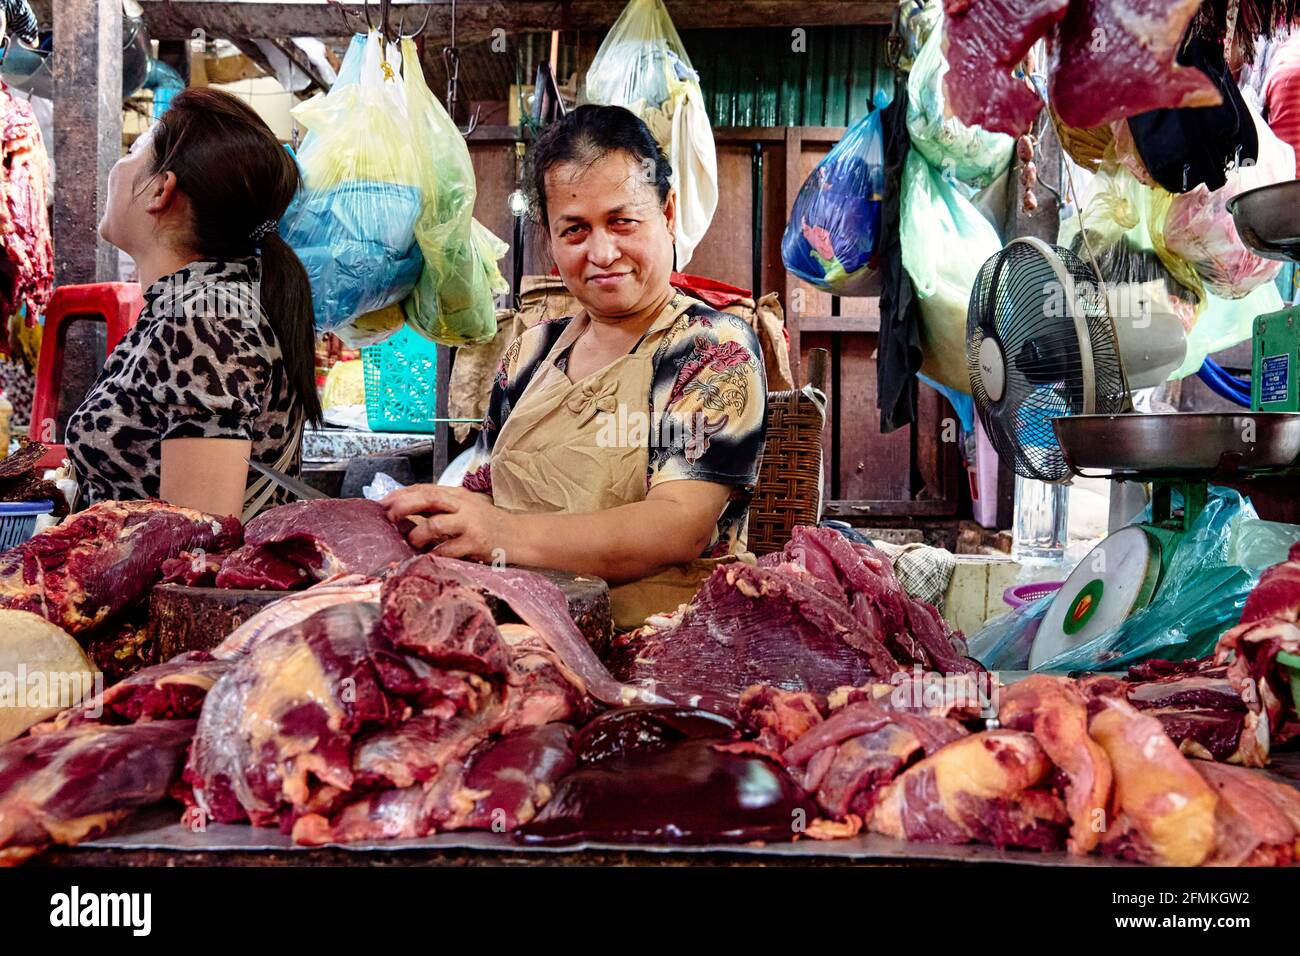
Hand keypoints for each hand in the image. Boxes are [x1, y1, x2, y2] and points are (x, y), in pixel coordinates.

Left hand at [381, 484, 513, 561]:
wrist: (520, 536)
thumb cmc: (489, 524)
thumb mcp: (466, 508)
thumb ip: (442, 507)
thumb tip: (407, 511)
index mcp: (457, 495)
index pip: (425, 488)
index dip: (401, 494)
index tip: (383, 503)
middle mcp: (462, 505)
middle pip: (428, 498)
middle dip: (404, 506)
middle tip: (390, 517)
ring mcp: (470, 524)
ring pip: (435, 524)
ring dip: (417, 534)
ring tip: (412, 542)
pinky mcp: (476, 543)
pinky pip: (448, 549)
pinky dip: (435, 554)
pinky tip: (429, 558)